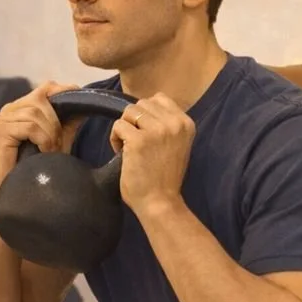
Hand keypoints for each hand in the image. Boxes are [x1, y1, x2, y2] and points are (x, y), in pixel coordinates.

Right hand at [0, 80, 80, 185]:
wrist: (20, 190)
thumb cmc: (38, 165)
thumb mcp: (59, 137)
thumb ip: (69, 120)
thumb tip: (84, 102)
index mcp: (23, 106)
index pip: (46, 87)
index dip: (63, 91)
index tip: (78, 100)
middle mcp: (10, 108)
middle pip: (41, 99)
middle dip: (56, 122)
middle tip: (57, 144)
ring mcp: (3, 118)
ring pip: (36, 114)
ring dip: (49, 134)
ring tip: (49, 150)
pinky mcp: (0, 130)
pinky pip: (30, 126)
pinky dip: (42, 139)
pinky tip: (42, 152)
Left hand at [109, 93, 194, 216]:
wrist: (161, 203)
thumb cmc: (165, 177)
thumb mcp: (177, 144)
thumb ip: (167, 124)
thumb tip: (144, 107)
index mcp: (185, 123)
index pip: (159, 98)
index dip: (146, 114)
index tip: (146, 133)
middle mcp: (174, 123)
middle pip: (141, 104)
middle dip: (134, 121)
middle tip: (136, 143)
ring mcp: (157, 130)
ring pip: (128, 112)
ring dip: (124, 129)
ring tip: (128, 148)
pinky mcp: (138, 140)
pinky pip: (118, 126)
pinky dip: (115, 139)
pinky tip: (122, 154)